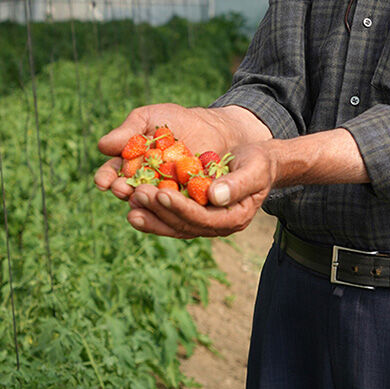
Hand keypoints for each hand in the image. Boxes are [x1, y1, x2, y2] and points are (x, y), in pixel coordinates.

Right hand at [93, 102, 271, 202]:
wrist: (214, 127)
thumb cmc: (177, 122)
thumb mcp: (150, 119)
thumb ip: (128, 131)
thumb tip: (102, 145)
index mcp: (131, 167)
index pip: (113, 175)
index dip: (107, 178)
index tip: (103, 181)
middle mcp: (146, 186)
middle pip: (130, 192)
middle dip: (124, 191)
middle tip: (122, 189)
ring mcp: (168, 196)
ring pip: (153, 204)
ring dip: (146, 202)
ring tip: (142, 195)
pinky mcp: (191, 204)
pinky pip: (180, 208)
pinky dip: (175, 206)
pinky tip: (171, 201)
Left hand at [121, 140, 277, 237]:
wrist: (258, 162)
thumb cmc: (259, 162)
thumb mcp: (255, 168)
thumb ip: (238, 183)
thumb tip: (215, 196)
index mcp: (233, 219)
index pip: (202, 218)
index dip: (180, 208)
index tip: (160, 194)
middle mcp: (217, 226)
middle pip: (184, 224)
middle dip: (159, 211)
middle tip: (137, 195)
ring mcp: (204, 222)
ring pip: (174, 225)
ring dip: (151, 216)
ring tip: (130, 203)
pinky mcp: (194, 213)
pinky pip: (171, 217)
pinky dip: (153, 212)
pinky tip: (134, 203)